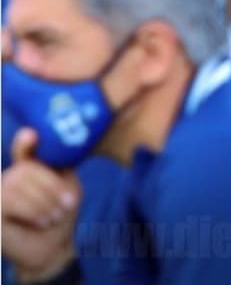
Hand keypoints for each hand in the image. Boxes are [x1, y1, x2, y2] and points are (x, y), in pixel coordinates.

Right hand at [1, 128, 81, 281]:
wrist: (51, 247)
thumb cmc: (60, 214)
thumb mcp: (68, 188)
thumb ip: (59, 169)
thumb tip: (51, 152)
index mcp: (29, 168)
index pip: (23, 150)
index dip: (24, 142)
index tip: (31, 135)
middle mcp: (10, 177)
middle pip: (26, 168)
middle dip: (51, 187)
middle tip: (67, 205)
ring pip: (17, 183)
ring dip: (43, 202)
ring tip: (55, 216)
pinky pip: (9, 201)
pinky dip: (31, 210)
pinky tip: (42, 221)